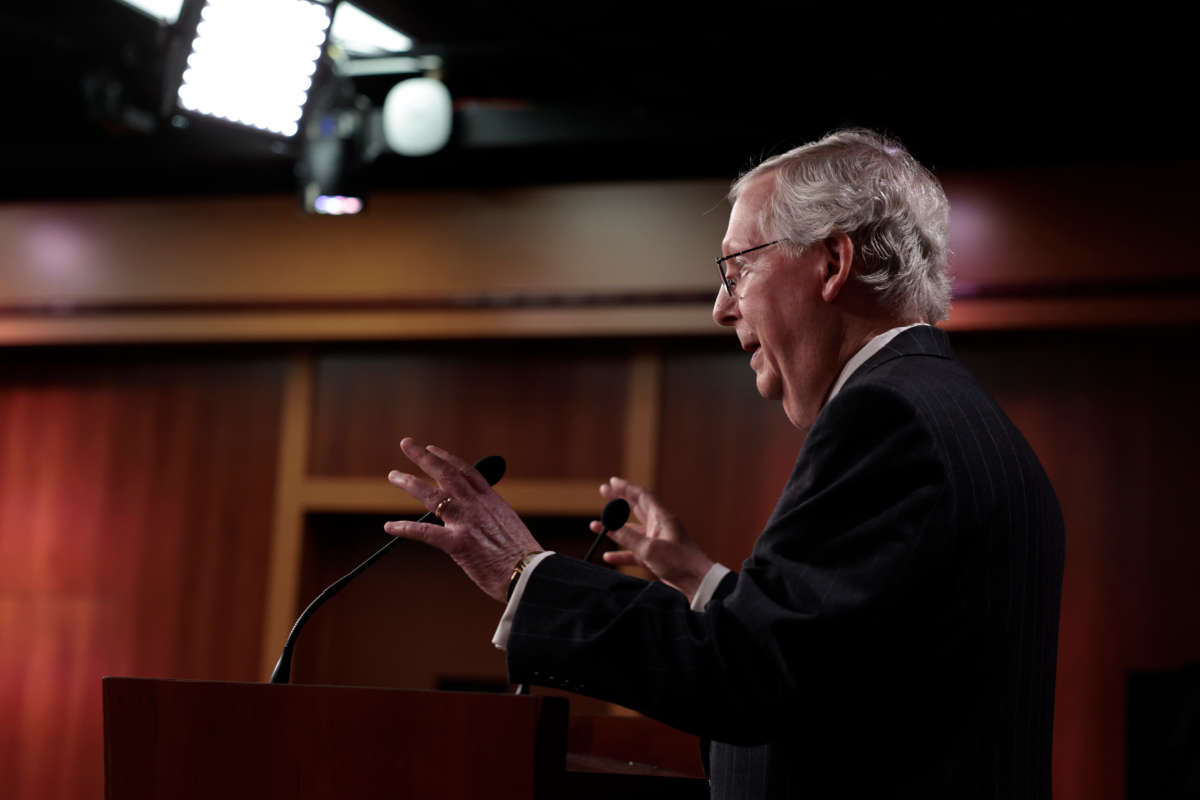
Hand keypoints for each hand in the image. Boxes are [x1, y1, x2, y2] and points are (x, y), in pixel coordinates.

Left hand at [384, 438, 542, 602]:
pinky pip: (426, 533)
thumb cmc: (523, 557)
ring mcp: (467, 523)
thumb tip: (482, 522)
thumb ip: (492, 519)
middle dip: (424, 457)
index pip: (466, 471)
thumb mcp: (509, 527)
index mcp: (492, 501)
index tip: (432, 449)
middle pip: (446, 474)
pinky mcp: (459, 544)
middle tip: (406, 444)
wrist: (530, 574)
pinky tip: (390, 526)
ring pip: (432, 495)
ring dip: (410, 482)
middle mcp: (478, 506)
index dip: (447, 458)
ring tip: (394, 475)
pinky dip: (406, 528)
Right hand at [594, 477, 714, 602]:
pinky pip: (634, 551)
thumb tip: (611, 527)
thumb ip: (629, 537)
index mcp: (662, 518)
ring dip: (614, 529)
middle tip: (603, 492)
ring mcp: (657, 541)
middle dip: (619, 500)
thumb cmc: (679, 562)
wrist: (697, 581)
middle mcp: (659, 526)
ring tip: (595, 526)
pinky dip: (621, 552)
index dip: (626, 488)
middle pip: (636, 508)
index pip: (642, 496)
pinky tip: (608, 556)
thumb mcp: (650, 549)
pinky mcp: (655, 556)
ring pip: (631, 531)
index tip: (611, 482)